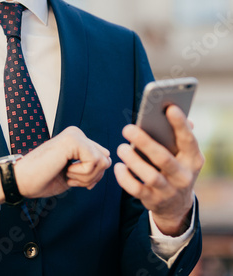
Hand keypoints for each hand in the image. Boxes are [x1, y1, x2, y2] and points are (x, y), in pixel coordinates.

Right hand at [16, 126, 110, 197]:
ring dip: (86, 177)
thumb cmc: (42, 179)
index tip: (75, 180)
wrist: (21, 180)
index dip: (94, 175)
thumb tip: (108, 161)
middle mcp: (76, 133)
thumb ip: (89, 166)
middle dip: (92, 177)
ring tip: (66, 174)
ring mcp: (75, 135)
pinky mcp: (73, 140)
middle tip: (70, 177)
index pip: (103, 158)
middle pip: (106, 160)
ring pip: (103, 162)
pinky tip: (65, 171)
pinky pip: (94, 162)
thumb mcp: (72, 173)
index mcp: (76, 139)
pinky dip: (82, 174)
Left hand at [114, 105, 203, 235]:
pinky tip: (118, 166)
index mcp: (193, 159)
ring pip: (150, 176)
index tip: (170, 107)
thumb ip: (178, 133)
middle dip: (145, 142)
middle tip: (127, 128)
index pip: (188, 140)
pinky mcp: (154, 201)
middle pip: (164, 158)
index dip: (180, 124)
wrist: (177, 205)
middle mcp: (184, 176)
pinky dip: (125, 178)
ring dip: (133, 161)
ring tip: (121, 148)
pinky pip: (137, 190)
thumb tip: (172, 110)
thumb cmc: (176, 166)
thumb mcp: (184, 154)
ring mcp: (169, 191)